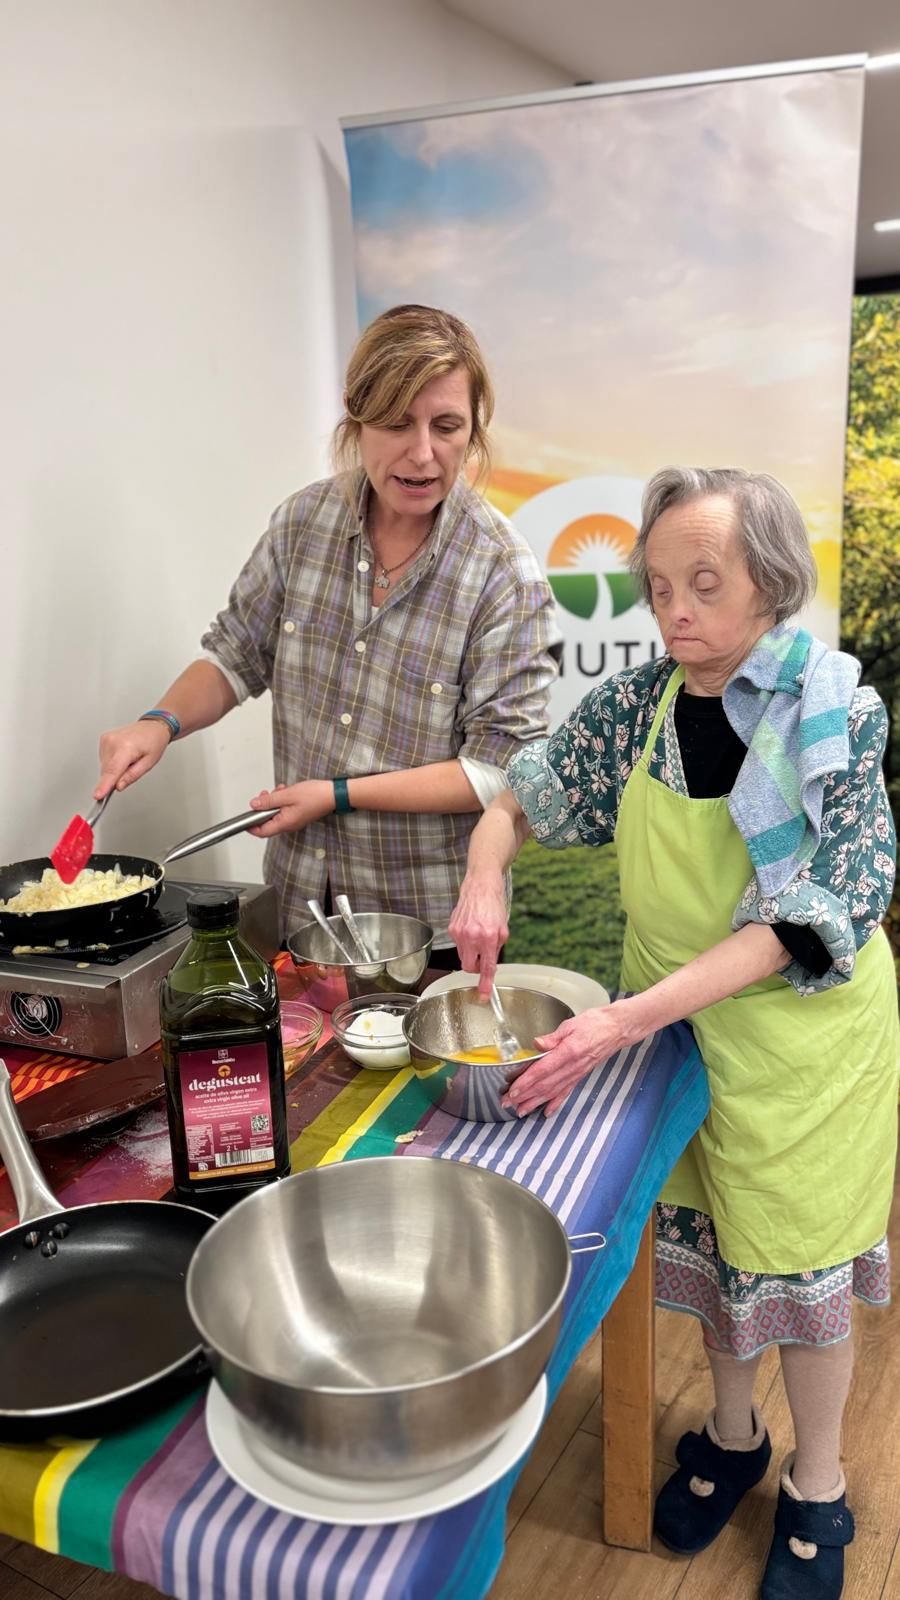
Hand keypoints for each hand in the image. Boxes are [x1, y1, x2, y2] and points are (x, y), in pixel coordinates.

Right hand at [95, 720, 171, 798]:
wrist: (152, 727)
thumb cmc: (153, 742)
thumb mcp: (149, 763)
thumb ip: (132, 776)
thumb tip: (118, 786)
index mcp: (126, 747)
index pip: (112, 770)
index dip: (104, 785)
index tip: (98, 795)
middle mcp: (113, 741)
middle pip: (108, 771)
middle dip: (117, 776)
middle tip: (132, 766)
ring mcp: (106, 739)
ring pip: (105, 766)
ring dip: (115, 768)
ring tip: (129, 758)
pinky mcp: (103, 739)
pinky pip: (104, 759)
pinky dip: (112, 761)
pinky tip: (122, 754)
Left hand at [248, 781, 333, 836]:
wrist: (333, 794)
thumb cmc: (316, 796)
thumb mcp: (287, 795)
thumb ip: (269, 801)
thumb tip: (254, 804)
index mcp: (285, 823)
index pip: (262, 831)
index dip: (250, 826)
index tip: (244, 819)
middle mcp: (289, 825)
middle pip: (268, 822)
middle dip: (263, 808)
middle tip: (263, 796)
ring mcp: (294, 820)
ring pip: (275, 814)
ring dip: (273, 802)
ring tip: (278, 791)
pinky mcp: (299, 814)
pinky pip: (284, 810)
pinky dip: (281, 801)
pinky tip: (285, 792)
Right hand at [448, 869, 508, 997]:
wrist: (481, 885)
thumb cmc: (494, 905)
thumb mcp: (504, 929)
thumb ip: (497, 948)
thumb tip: (489, 964)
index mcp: (489, 937)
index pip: (486, 967)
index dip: (484, 984)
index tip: (482, 996)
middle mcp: (473, 936)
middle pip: (469, 966)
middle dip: (475, 967)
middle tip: (482, 959)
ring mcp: (460, 932)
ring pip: (462, 956)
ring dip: (471, 953)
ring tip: (478, 937)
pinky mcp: (452, 928)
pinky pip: (458, 944)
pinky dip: (465, 942)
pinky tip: (471, 929)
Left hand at [503, 1001, 635, 1118]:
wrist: (617, 1029)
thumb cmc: (596, 1023)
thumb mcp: (571, 1024)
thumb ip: (553, 1037)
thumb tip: (537, 1043)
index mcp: (568, 1052)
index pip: (542, 1070)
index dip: (526, 1082)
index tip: (513, 1090)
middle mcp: (572, 1067)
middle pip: (544, 1085)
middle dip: (524, 1096)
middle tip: (507, 1103)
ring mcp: (576, 1074)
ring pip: (552, 1092)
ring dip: (535, 1103)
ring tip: (520, 1111)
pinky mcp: (580, 1076)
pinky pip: (566, 1092)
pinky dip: (556, 1103)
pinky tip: (546, 1112)